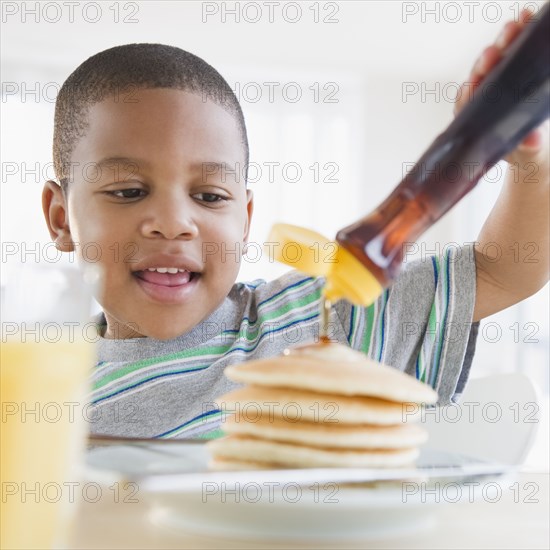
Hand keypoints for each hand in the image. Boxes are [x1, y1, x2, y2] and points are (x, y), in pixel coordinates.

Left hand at [453, 9, 548, 168]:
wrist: (536, 144)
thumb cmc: (525, 150)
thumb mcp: (529, 150)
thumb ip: (528, 146)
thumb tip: (532, 141)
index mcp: (475, 120)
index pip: (466, 104)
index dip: (469, 93)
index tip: (473, 83)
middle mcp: (482, 98)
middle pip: (479, 77)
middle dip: (486, 62)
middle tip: (495, 50)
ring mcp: (497, 82)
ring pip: (495, 59)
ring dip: (503, 41)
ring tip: (515, 25)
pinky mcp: (512, 69)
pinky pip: (513, 49)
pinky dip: (520, 33)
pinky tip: (528, 18)